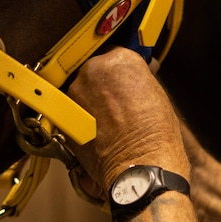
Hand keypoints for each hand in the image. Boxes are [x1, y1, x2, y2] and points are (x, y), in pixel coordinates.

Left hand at [67, 48, 189, 192]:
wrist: (141, 167)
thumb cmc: (155, 136)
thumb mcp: (155, 95)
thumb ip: (135, 81)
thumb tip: (126, 83)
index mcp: (120, 59)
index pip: (114, 54)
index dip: (119, 72)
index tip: (121, 81)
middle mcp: (93, 70)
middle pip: (93, 70)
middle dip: (102, 85)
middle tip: (116, 104)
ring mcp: (75, 93)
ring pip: (80, 90)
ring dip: (89, 101)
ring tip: (108, 121)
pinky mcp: (65, 115)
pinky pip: (72, 110)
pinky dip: (81, 118)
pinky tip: (98, 131)